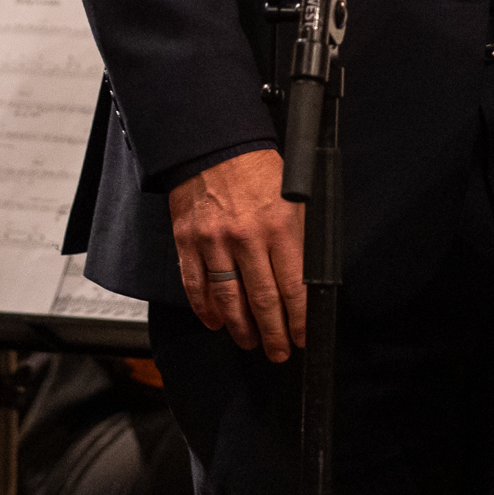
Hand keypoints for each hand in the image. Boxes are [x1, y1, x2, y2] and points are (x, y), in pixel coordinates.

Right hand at [171, 147, 306, 360]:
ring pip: (228, 299)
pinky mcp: (188, 241)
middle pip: (262, 300)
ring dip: (240, 327)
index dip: (298, 319)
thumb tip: (304, 280)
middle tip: (278, 350)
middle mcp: (247, 238)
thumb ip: (298, 238)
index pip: (293, 287)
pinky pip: (196, 285)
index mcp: (279, 226)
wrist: (214, 144)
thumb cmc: (257, 168)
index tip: (300, 336)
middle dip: (273, 333)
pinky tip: (216, 321)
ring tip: (250, 341)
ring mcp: (214, 242)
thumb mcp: (293, 197)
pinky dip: (206, 308)